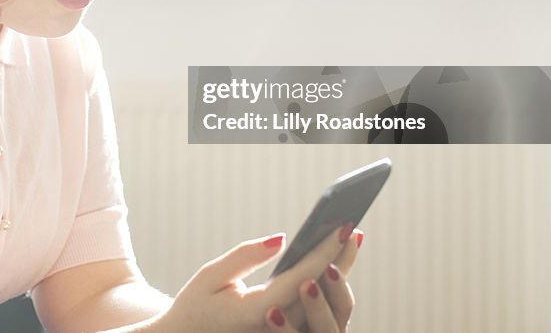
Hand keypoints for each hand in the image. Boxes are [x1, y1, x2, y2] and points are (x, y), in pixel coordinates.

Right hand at [153, 225, 355, 332]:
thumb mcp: (211, 276)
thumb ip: (245, 257)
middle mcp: (276, 330)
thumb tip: (281, 239)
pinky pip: (318, 314)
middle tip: (353, 229)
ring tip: (349, 242)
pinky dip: (330, 288)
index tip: (343, 228)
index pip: (301, 280)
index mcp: (257, 314)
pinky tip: (334, 265)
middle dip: (340, 259)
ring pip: (327, 309)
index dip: (325, 253)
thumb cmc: (197, 307)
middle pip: (322, 294)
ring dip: (340, 274)